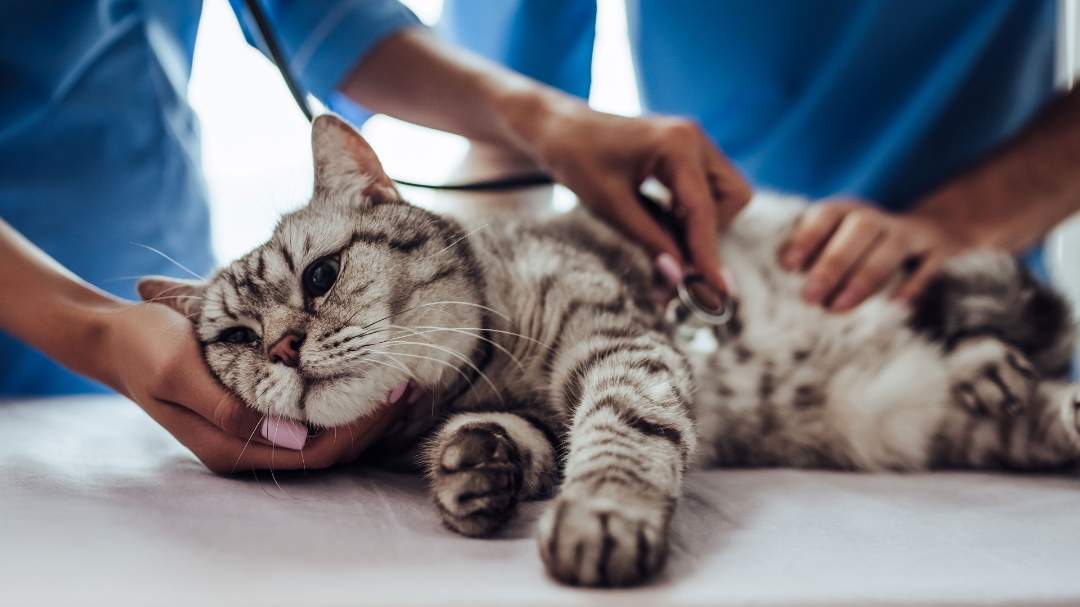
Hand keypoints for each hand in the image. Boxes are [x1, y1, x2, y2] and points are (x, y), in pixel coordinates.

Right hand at [101, 301, 394, 473]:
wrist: (116, 337)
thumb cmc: (146, 346)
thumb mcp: (181, 371)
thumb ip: (231, 408)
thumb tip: (293, 435)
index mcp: (232, 446)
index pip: (316, 453)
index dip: (359, 429)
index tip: (391, 391)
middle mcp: (250, 446)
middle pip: (330, 449)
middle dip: (373, 422)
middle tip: (409, 383)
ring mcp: (256, 429)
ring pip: (327, 434)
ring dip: (364, 411)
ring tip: (401, 379)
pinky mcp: (260, 408)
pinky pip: (313, 414)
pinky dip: (343, 397)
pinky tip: (366, 371)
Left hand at [517, 102, 751, 292]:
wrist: (560, 130)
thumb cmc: (578, 160)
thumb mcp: (610, 205)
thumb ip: (650, 241)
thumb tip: (679, 278)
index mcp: (677, 143)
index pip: (704, 210)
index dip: (708, 254)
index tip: (717, 290)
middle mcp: (694, 137)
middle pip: (734, 197)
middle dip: (711, 229)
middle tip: (677, 249)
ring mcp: (693, 141)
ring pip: (726, 194)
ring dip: (704, 222)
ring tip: (665, 235)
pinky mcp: (687, 152)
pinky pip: (708, 188)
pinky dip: (693, 212)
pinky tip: (663, 221)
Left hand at [780, 200, 969, 310]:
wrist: (934, 230)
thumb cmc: (866, 246)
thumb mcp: (840, 240)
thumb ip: (814, 254)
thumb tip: (779, 275)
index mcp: (849, 211)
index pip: (827, 214)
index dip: (807, 236)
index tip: (787, 265)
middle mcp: (878, 218)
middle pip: (857, 230)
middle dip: (832, 264)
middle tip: (810, 297)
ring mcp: (910, 232)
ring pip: (889, 248)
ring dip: (864, 278)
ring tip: (840, 307)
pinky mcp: (937, 250)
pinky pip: (928, 265)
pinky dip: (913, 284)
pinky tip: (896, 305)